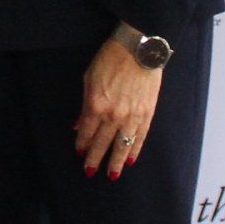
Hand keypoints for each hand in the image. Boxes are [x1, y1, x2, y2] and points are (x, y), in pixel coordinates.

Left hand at [76, 37, 161, 179]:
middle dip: (95, 159)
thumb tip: (77, 124)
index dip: (82, 144)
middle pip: (102, 143)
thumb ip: (84, 105)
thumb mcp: (89, 79)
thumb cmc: (110, 59)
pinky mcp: (147, 114)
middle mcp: (113, 115)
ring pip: (122, 146)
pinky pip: (139, 138)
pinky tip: (130, 160)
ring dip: (116, 162)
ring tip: (112, 175)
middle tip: (89, 172)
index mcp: (96, 106)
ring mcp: (132, 116)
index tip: (79, 153)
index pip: (86, 132)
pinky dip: (134, 150)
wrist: (139, 49)